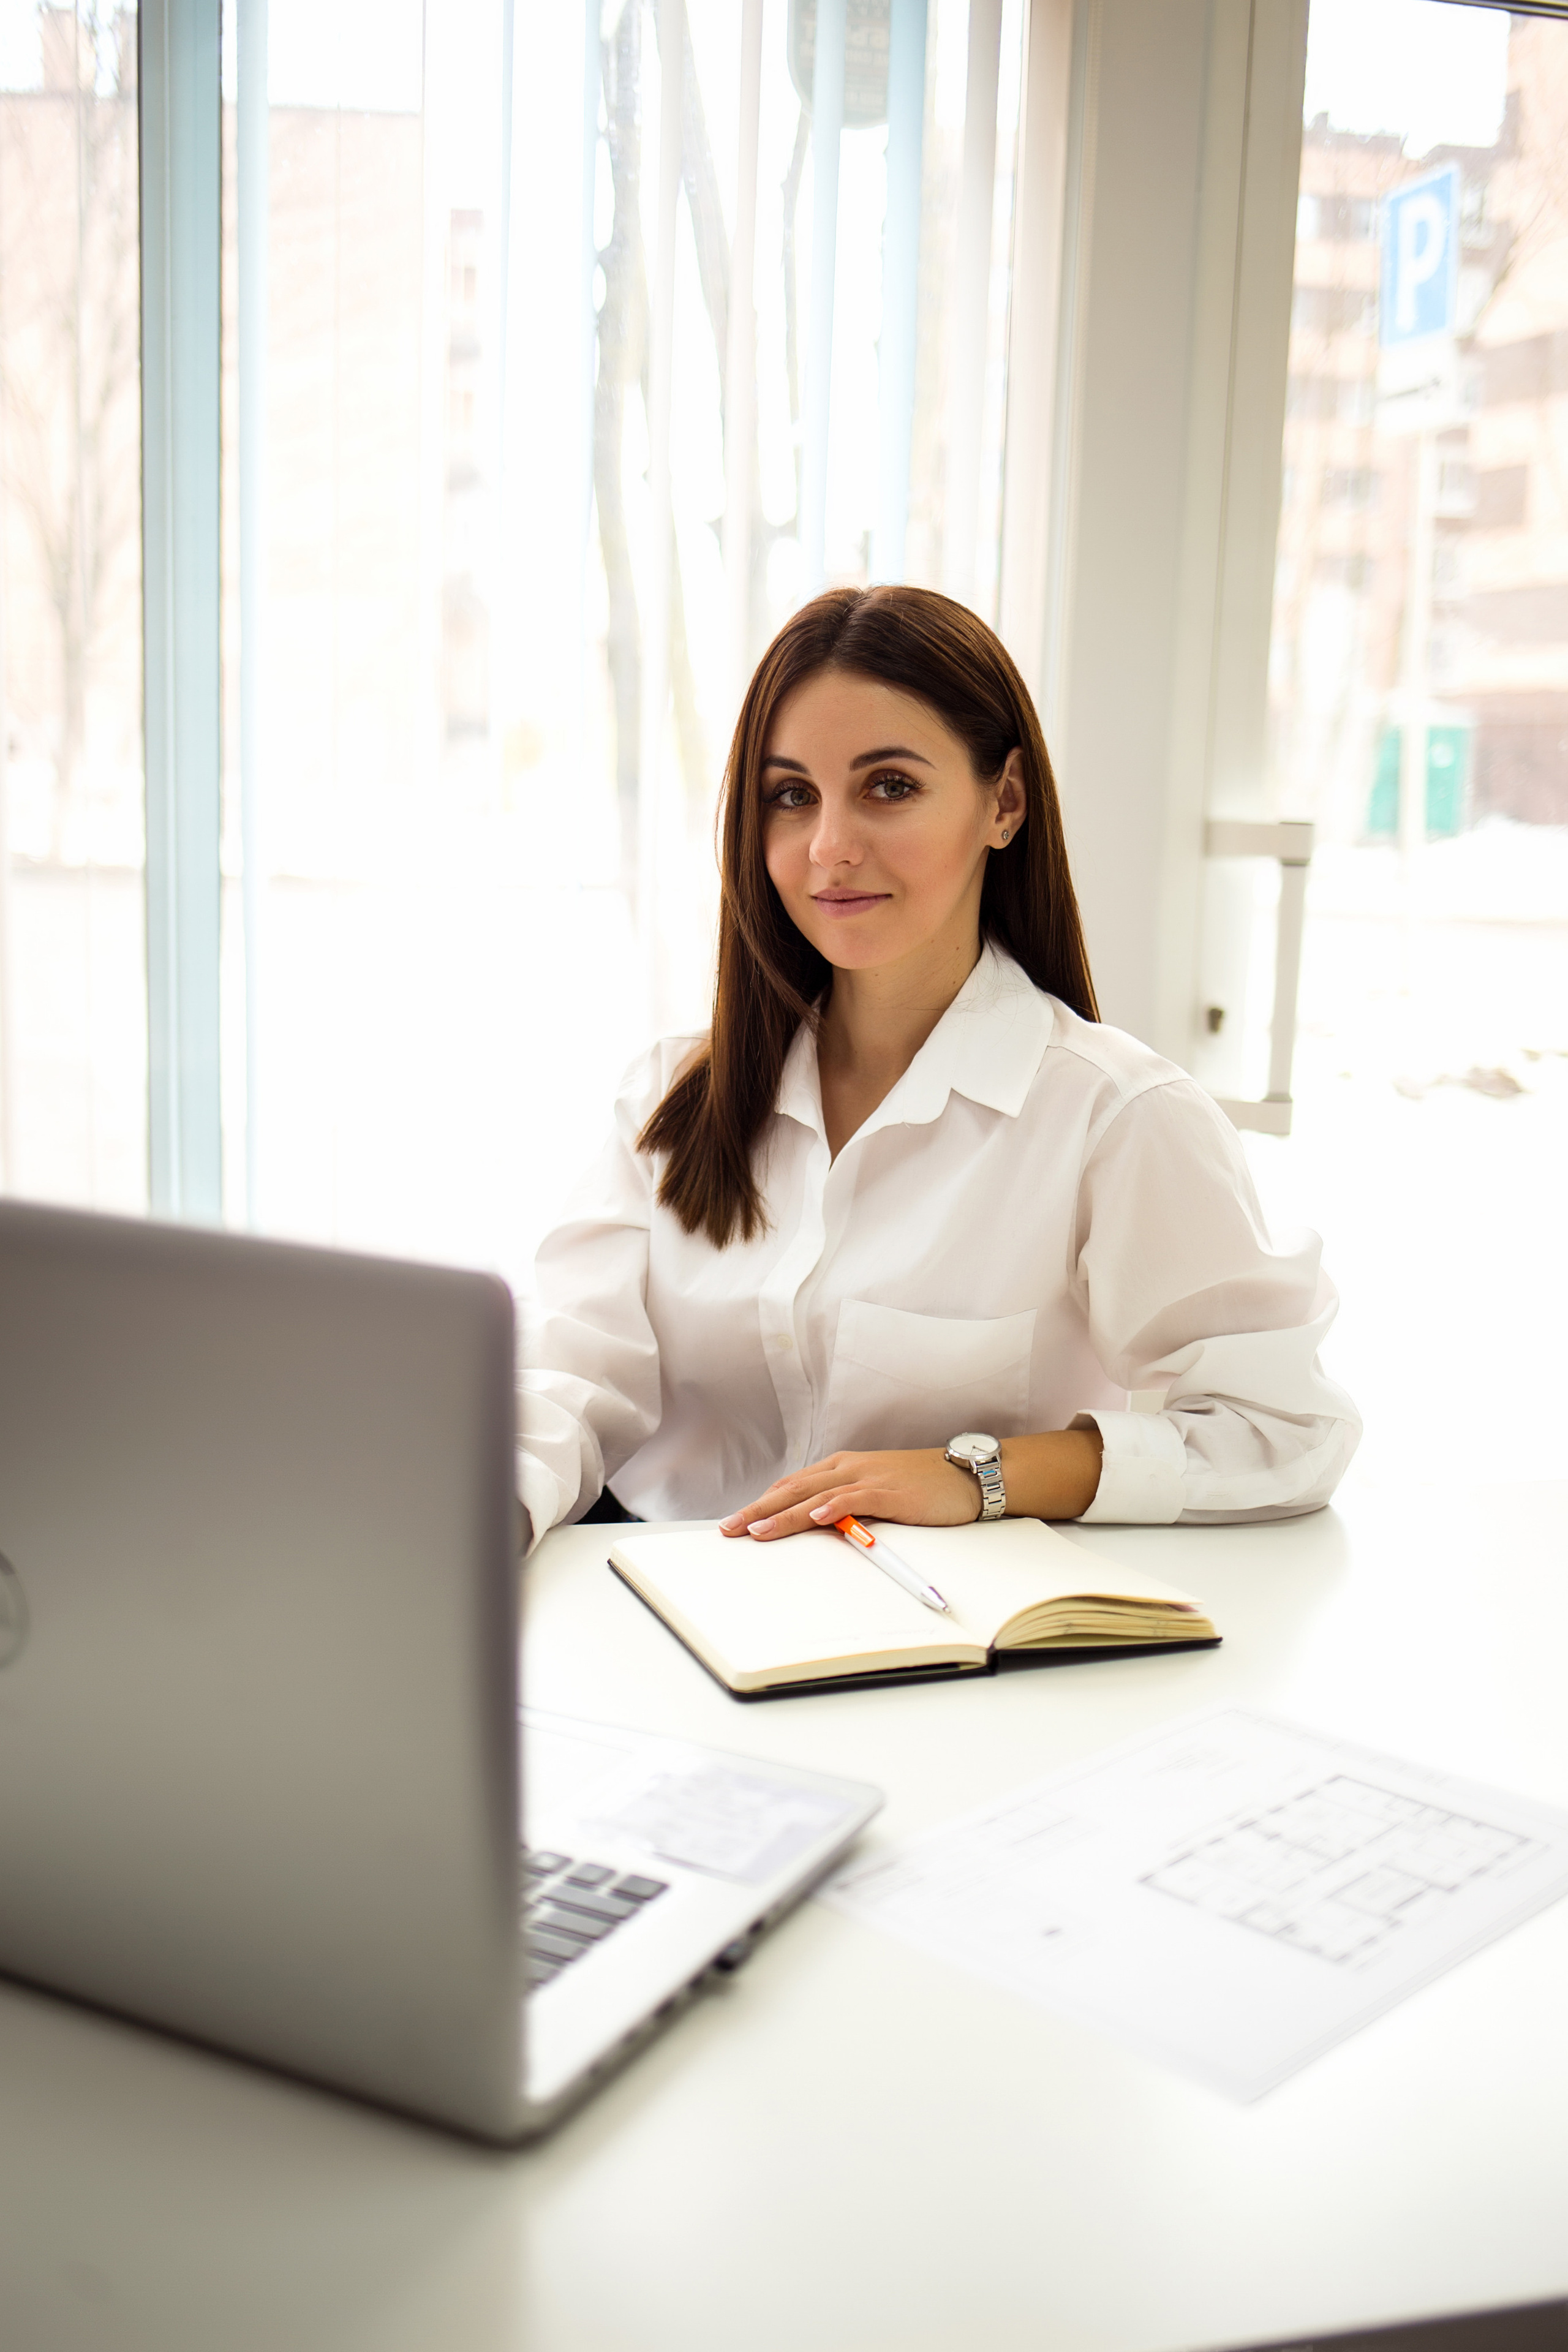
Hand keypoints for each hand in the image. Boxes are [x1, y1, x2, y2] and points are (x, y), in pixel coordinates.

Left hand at [719, 1448, 978, 1540]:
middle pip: (793, 1489)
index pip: (791, 1485)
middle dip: (758, 1510)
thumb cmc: (920, 1485)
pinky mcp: (891, 1492)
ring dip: (784, 1514)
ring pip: (816, 1495)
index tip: (735, 1521)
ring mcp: (869, 1478)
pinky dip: (834, 1507)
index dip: (761, 1503)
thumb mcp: (874, 1490)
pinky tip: (816, 1517)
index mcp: (841, 1468)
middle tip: (729, 1529)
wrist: (964, 1474)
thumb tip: (813, 1523)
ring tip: (757, 1530)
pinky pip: (857, 1499)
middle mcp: (848, 1468)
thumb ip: (844, 1503)